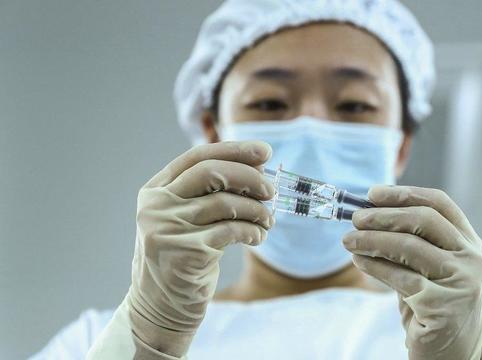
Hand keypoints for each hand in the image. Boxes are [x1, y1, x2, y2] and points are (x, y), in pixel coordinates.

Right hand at [128, 141, 274, 356]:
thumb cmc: (183, 255)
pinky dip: (252, 230)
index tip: (264, 151)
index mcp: (155, 190)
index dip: (234, 150)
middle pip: (211, 173)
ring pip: (225, 203)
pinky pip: (231, 231)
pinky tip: (259, 236)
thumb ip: (210, 192)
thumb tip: (258, 166)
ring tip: (268, 220)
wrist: (161, 305)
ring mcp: (167, 228)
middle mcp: (156, 205)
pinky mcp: (185, 252)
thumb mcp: (187, 218)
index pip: (197, 156)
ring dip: (256, 209)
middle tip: (271, 190)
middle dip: (249, 177)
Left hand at [343, 185, 481, 359]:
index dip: (405, 194)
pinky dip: (374, 265)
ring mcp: (462, 282)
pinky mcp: (443, 306)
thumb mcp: (429, 268)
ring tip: (348, 240)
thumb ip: (411, 241)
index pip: (440, 204)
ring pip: (409, 247)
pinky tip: (358, 260)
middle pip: (424, 220)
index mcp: (470, 243)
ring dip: (372, 240)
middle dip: (384, 215)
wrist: (452, 355)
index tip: (373, 193)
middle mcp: (472, 259)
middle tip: (356, 218)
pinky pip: (400, 277)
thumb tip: (369, 212)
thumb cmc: (433, 306)